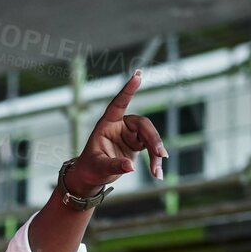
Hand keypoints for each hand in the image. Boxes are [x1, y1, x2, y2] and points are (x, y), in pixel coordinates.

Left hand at [69, 70, 167, 188]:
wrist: (92, 176)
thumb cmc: (90, 168)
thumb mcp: (99, 167)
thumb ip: (114, 165)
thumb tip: (131, 167)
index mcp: (106, 123)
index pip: (118, 103)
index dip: (128, 90)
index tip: (137, 75)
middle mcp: (120, 125)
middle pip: (142, 124)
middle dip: (153, 139)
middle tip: (160, 155)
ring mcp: (130, 134)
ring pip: (150, 137)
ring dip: (156, 153)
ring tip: (157, 173)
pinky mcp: (137, 144)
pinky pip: (151, 148)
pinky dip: (155, 160)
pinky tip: (157, 173)